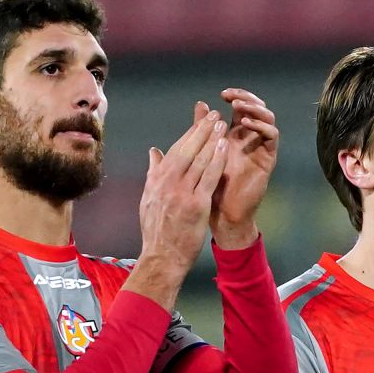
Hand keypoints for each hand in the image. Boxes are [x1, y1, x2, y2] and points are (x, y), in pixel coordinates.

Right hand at [124, 112, 228, 309]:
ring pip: (198, 160)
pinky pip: (208, 177)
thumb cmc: (157, 231)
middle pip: (187, 149)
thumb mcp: (148, 199)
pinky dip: (217, 160)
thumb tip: (154, 151)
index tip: (200, 121)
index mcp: (156, 180)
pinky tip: (225, 148)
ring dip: (211, 140)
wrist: (162, 258)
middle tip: (213, 114)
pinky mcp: (195, 205)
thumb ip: (153, 173)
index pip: (175, 150)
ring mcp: (181, 193)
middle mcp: (167, 183)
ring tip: (222, 124)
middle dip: (201, 129)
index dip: (190, 133)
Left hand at [197, 89, 279, 248]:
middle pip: (257, 108)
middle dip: (245, 97)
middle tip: (230, 97)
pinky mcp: (268, 158)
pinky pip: (272, 136)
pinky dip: (261, 126)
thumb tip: (200, 104)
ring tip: (238, 106)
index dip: (235, 96)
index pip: (241, 106)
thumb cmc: (210, 185)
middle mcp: (250, 138)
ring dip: (254, 108)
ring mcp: (260, 147)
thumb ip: (203, 128)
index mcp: (235, 134)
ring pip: (267, 118)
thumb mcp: (204, 151)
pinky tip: (246, 123)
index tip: (220, 95)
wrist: (222, 212)